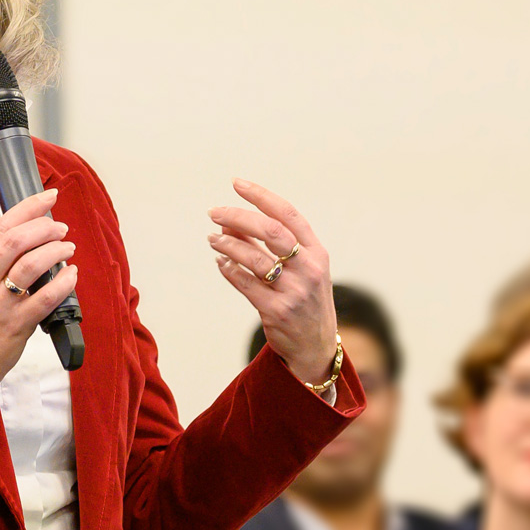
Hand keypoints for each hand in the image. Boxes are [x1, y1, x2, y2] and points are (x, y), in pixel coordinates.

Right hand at [0, 189, 78, 439]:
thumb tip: (24, 238)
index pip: (0, 226)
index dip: (28, 207)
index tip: (48, 196)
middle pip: (16, 240)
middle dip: (45, 227)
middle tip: (61, 228)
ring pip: (33, 265)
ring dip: (56, 250)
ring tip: (67, 247)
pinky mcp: (16, 326)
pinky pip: (47, 297)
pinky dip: (64, 281)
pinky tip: (72, 275)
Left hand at [208, 180, 337, 384]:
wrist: (315, 347)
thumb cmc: (303, 300)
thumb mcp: (299, 269)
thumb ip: (267, 245)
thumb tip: (229, 221)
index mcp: (317, 252)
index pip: (288, 214)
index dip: (261, 196)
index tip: (236, 183)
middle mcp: (309, 269)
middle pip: (271, 231)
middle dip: (238, 217)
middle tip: (214, 213)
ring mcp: (294, 291)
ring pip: (254, 257)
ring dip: (228, 243)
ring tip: (212, 238)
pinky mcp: (277, 311)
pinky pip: (245, 283)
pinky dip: (228, 269)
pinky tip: (220, 261)